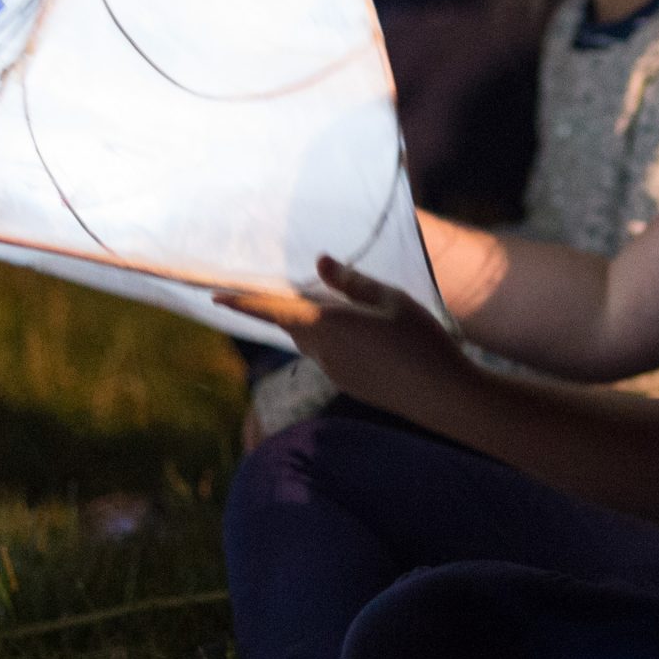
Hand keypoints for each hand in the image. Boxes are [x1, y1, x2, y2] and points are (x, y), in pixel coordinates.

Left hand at [219, 257, 470, 420]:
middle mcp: (323, 352)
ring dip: (316, 323)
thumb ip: (352, 282)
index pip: (273, 310)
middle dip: (287, 307)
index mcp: (328, 325)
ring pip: (312, 341)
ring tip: (342, 307)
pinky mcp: (348, 385)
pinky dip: (334, 339)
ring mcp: (334, 372)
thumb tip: (320, 262)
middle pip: (292, 324)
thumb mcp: (391, 300)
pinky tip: (365, 335)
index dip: (243, 302)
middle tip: (292, 287)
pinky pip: (330, 355)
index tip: (215, 295)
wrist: (443, 396)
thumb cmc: (421, 340)